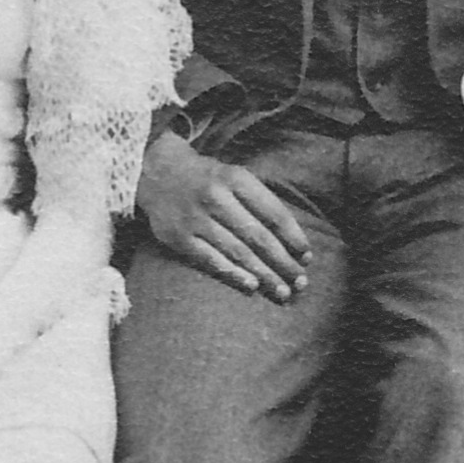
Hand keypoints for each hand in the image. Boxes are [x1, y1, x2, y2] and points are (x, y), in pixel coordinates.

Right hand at [139, 128, 315, 303]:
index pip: (273, 212)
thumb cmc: (207, 179)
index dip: (293, 237)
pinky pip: (211, 260)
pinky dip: (233, 274)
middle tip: (300, 281)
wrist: (156, 171)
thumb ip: (259, 202)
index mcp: (236, 179)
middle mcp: (216, 197)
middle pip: (258, 236)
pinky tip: (252, 286)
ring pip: (237, 251)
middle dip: (283, 261)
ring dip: (264, 274)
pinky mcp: (179, 237)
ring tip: (283, 291)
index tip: (307, 256)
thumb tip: (291, 239)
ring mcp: (196, 218)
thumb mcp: (234, 176)